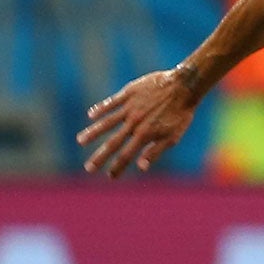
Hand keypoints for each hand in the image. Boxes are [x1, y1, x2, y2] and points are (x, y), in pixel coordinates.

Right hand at [77, 68, 196, 175]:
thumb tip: (141, 168)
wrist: (184, 86)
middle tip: (88, 168)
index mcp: (145, 135)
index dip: (118, 167)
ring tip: (80, 141)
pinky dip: (100, 109)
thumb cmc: (180, 114)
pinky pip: (111, 102)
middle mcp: (134, 123)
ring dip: (92, 133)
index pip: (127, 156)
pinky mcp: (129, 93)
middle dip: (100, 157)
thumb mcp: (172, 137)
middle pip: (113, 143)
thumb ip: (156, 151)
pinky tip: (90, 115)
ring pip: (107, 122)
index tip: (110, 177)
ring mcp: (130, 107)